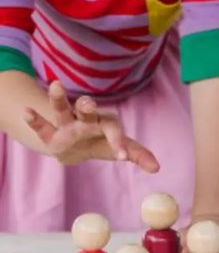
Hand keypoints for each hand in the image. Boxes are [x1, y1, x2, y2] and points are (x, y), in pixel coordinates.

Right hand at [24, 80, 158, 171]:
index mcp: (105, 124)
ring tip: (55, 85)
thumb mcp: (119, 148)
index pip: (114, 130)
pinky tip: (27, 110)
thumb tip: (158, 167)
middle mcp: (86, 120)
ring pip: (63, 109)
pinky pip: (42, 125)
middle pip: (88, 110)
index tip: (122, 157)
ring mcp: (67, 124)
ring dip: (59, 98)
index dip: (119, 142)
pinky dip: (34, 118)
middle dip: (87, 105)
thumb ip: (138, 154)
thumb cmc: (102, 143)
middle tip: (87, 102)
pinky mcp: (51, 133)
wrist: (77, 145)